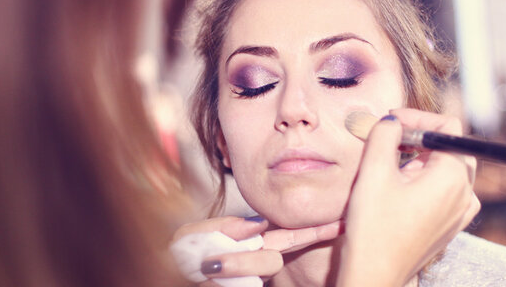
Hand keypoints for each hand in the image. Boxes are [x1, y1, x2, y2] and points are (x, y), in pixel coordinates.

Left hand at [171, 216, 341, 285]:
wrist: (161, 277)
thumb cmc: (177, 256)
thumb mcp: (193, 234)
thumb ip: (224, 226)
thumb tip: (259, 224)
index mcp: (249, 242)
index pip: (289, 235)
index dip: (317, 231)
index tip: (343, 224)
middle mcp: (255, 263)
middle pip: (272, 258)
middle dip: (243, 260)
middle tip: (209, 263)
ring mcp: (249, 283)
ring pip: (258, 273)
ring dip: (230, 270)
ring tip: (202, 271)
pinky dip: (220, 284)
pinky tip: (205, 280)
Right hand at [338, 108, 479, 286]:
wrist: (374, 274)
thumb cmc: (375, 227)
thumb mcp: (374, 171)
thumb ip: (384, 135)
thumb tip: (391, 121)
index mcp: (453, 177)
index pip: (447, 127)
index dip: (418, 116)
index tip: (391, 120)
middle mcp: (464, 193)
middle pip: (448, 146)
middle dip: (418, 135)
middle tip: (388, 136)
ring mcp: (460, 212)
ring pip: (445, 167)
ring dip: (418, 157)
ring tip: (389, 162)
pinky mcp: (449, 224)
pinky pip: (443, 189)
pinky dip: (423, 178)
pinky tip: (398, 185)